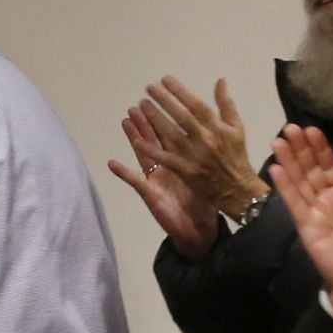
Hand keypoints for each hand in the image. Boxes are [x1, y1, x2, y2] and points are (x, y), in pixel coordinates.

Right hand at [108, 103, 218, 258]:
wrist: (200, 230)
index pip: (174, 135)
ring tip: (125, 120)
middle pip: (156, 139)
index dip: (169, 119)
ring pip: (143, 153)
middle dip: (148, 121)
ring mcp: (156, 179)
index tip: (166, 102)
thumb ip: (213, 156)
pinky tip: (111, 162)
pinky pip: (135, 182)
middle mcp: (167, 166)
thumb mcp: (212, 177)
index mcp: (182, 161)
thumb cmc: (206, 205)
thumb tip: (221, 136)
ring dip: (134, 137)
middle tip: (139, 103)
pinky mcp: (150, 194)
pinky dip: (123, 173)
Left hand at [139, 77, 263, 218]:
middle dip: (164, 100)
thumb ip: (226, 104)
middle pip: (181, 116)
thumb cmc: (236, 156)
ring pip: (170, 133)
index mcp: (218, 128)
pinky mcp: (186, 171)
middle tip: (149, 88)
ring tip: (142, 105)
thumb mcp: (236, 128)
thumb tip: (220, 81)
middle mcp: (206, 139)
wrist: (238, 190)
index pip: (196, 105)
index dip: (180, 91)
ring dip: (154, 118)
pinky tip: (137, 140)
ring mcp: (195, 156)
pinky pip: (165, 158)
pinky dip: (151, 150)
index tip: (165, 80)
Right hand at [269, 125, 332, 320]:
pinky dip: (285, 187)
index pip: (330, 168)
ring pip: (300, 181)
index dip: (321, 149)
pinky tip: (275, 169)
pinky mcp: (307, 226)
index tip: (313, 128)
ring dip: (289, 161)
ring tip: (278, 139)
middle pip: (311, 170)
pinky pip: (295, 203)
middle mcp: (326, 202)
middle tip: (292, 126)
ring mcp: (314, 212)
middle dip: (301, 148)